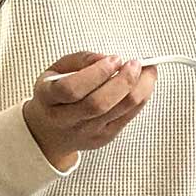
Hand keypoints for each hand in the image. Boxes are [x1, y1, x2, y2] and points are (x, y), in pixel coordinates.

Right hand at [23, 52, 156, 170]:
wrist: (50, 131)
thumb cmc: (56, 95)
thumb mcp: (57, 70)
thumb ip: (80, 60)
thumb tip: (105, 58)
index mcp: (48, 98)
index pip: (71, 89)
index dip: (97, 73)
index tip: (114, 59)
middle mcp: (65, 119)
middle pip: (99, 103)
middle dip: (124, 80)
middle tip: (135, 63)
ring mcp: (86, 132)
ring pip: (120, 110)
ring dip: (140, 88)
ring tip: (147, 71)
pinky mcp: (104, 137)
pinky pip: (129, 117)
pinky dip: (142, 98)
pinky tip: (144, 84)